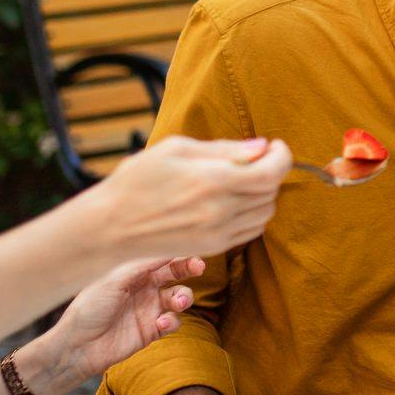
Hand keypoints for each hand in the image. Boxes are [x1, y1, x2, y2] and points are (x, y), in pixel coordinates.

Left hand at [20, 257, 207, 394]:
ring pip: (179, 297)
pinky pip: (173, 322)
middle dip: (189, 268)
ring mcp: (149, 309)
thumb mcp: (114, 279)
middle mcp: (144, 287)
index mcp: (133, 270)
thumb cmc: (89, 308)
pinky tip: (160, 323)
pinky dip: (172, 321)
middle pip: (175, 273)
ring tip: (177, 302)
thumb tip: (169, 244)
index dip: (177, 250)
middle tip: (199, 267)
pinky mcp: (152, 331)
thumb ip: (144, 263)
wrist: (78, 346)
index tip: (191, 246)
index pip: (160, 255)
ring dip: (184, 297)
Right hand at [80, 135, 288, 265]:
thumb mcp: (176, 149)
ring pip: (265, 214)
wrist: (111, 226)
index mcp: (213, 180)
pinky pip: (251, 231)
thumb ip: (223, 149)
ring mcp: (218, 233)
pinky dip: (252, 214)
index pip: (271, 172)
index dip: (282, 157)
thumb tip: (261, 147)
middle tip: (256, 159)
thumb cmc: (138, 180)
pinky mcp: (213, 248)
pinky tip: (233, 201)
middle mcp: (221, 210)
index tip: (276, 146)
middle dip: (272, 172)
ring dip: (263, 194)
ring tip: (243, 180)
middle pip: (272, 192)